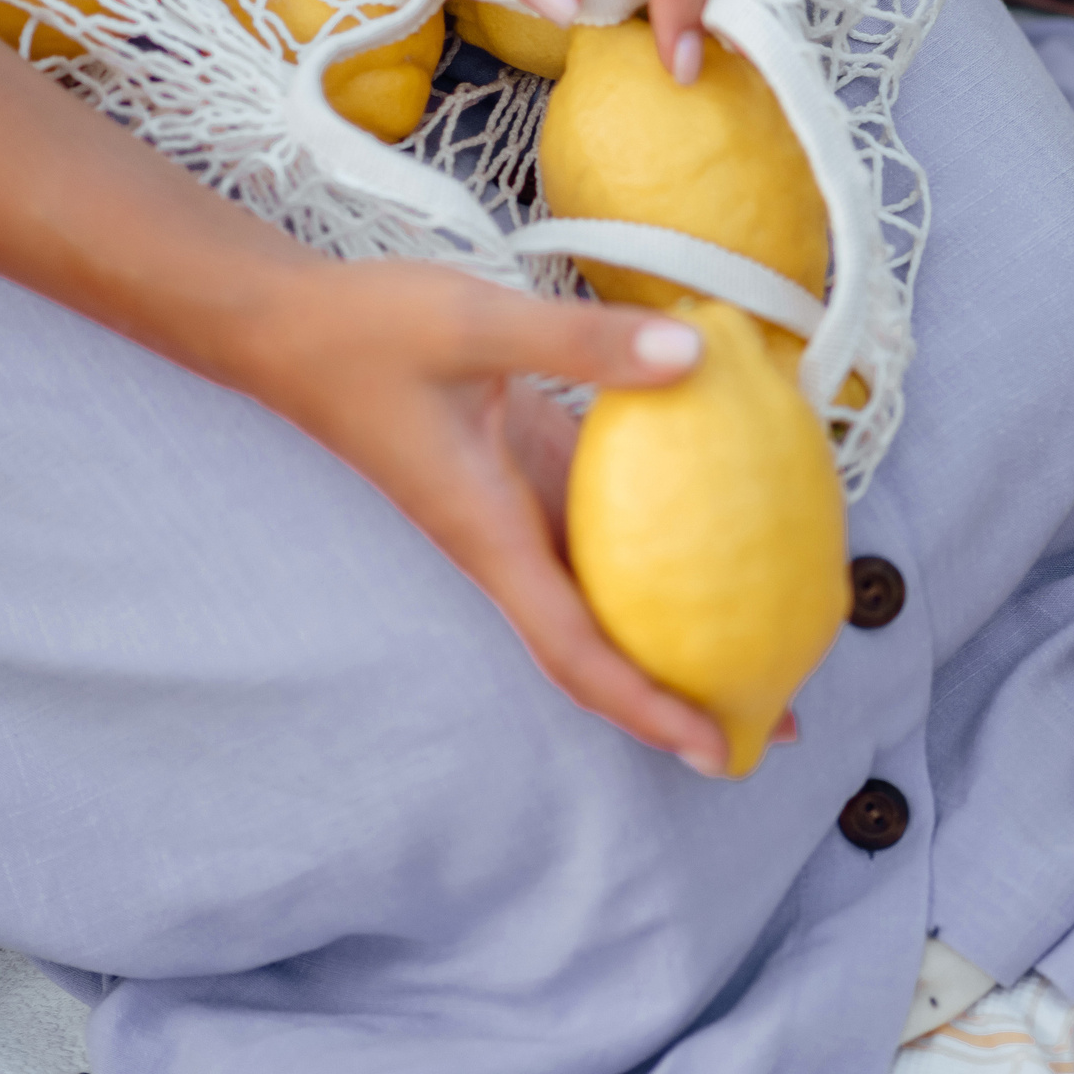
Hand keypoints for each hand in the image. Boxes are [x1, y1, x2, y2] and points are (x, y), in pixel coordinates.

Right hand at [228, 257, 739, 773]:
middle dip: (686, 695)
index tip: (717, 749)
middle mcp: (507, 544)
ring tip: (773, 642)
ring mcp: (518, 512)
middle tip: (784, 723)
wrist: (289, 324)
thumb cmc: (366, 334)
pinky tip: (724, 527)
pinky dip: (664, 545)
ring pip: (607, 596)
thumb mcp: (475, 325)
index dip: (646, 707)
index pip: (576, 651)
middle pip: (603, 649)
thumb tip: (692, 357)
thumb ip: (582, 342)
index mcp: (490, 537)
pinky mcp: (528, 470)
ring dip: (681, 630)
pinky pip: (605, 530)